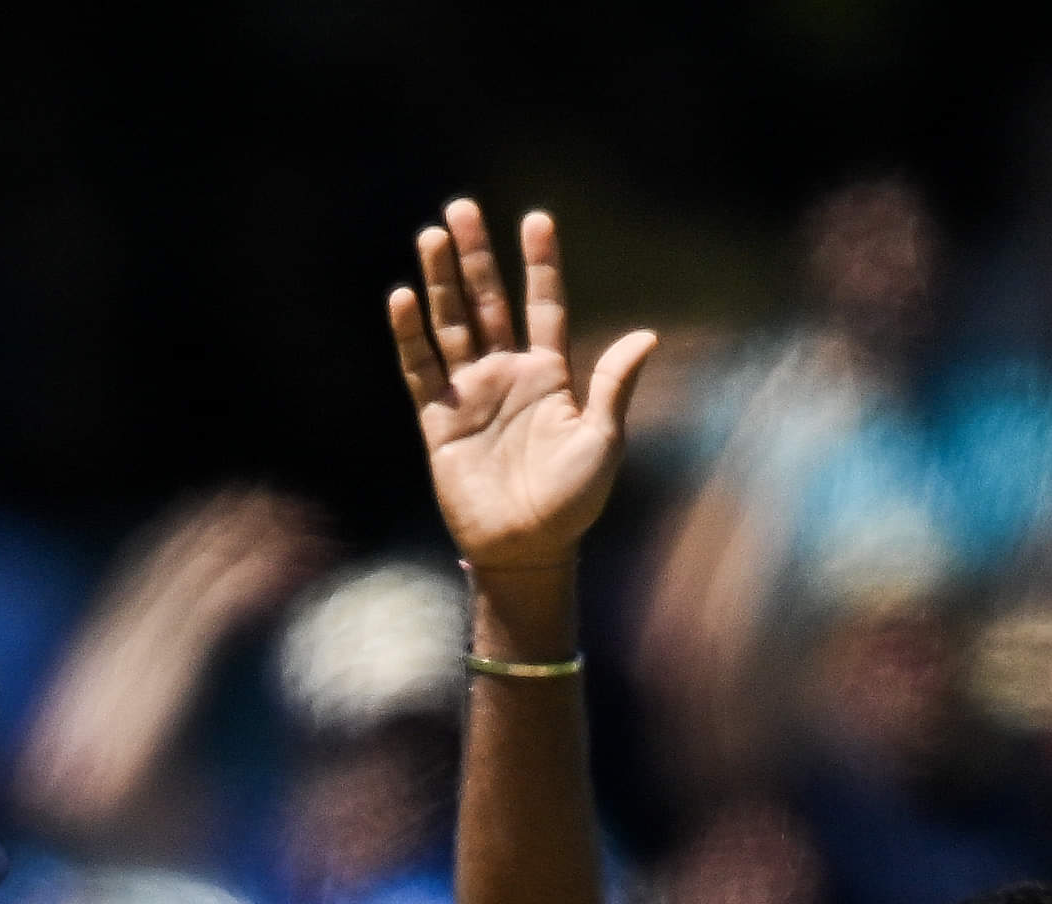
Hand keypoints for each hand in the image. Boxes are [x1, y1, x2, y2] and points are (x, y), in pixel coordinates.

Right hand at [387, 200, 660, 587]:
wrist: (527, 549)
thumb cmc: (573, 501)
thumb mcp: (602, 441)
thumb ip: (614, 386)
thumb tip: (647, 335)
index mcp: (550, 375)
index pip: (544, 305)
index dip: (540, 264)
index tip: (536, 218)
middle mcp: (507, 375)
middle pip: (487, 301)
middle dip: (475, 257)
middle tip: (461, 207)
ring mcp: (471, 393)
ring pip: (451, 324)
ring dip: (441, 281)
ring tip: (432, 235)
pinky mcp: (439, 420)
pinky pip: (420, 368)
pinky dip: (410, 334)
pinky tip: (404, 296)